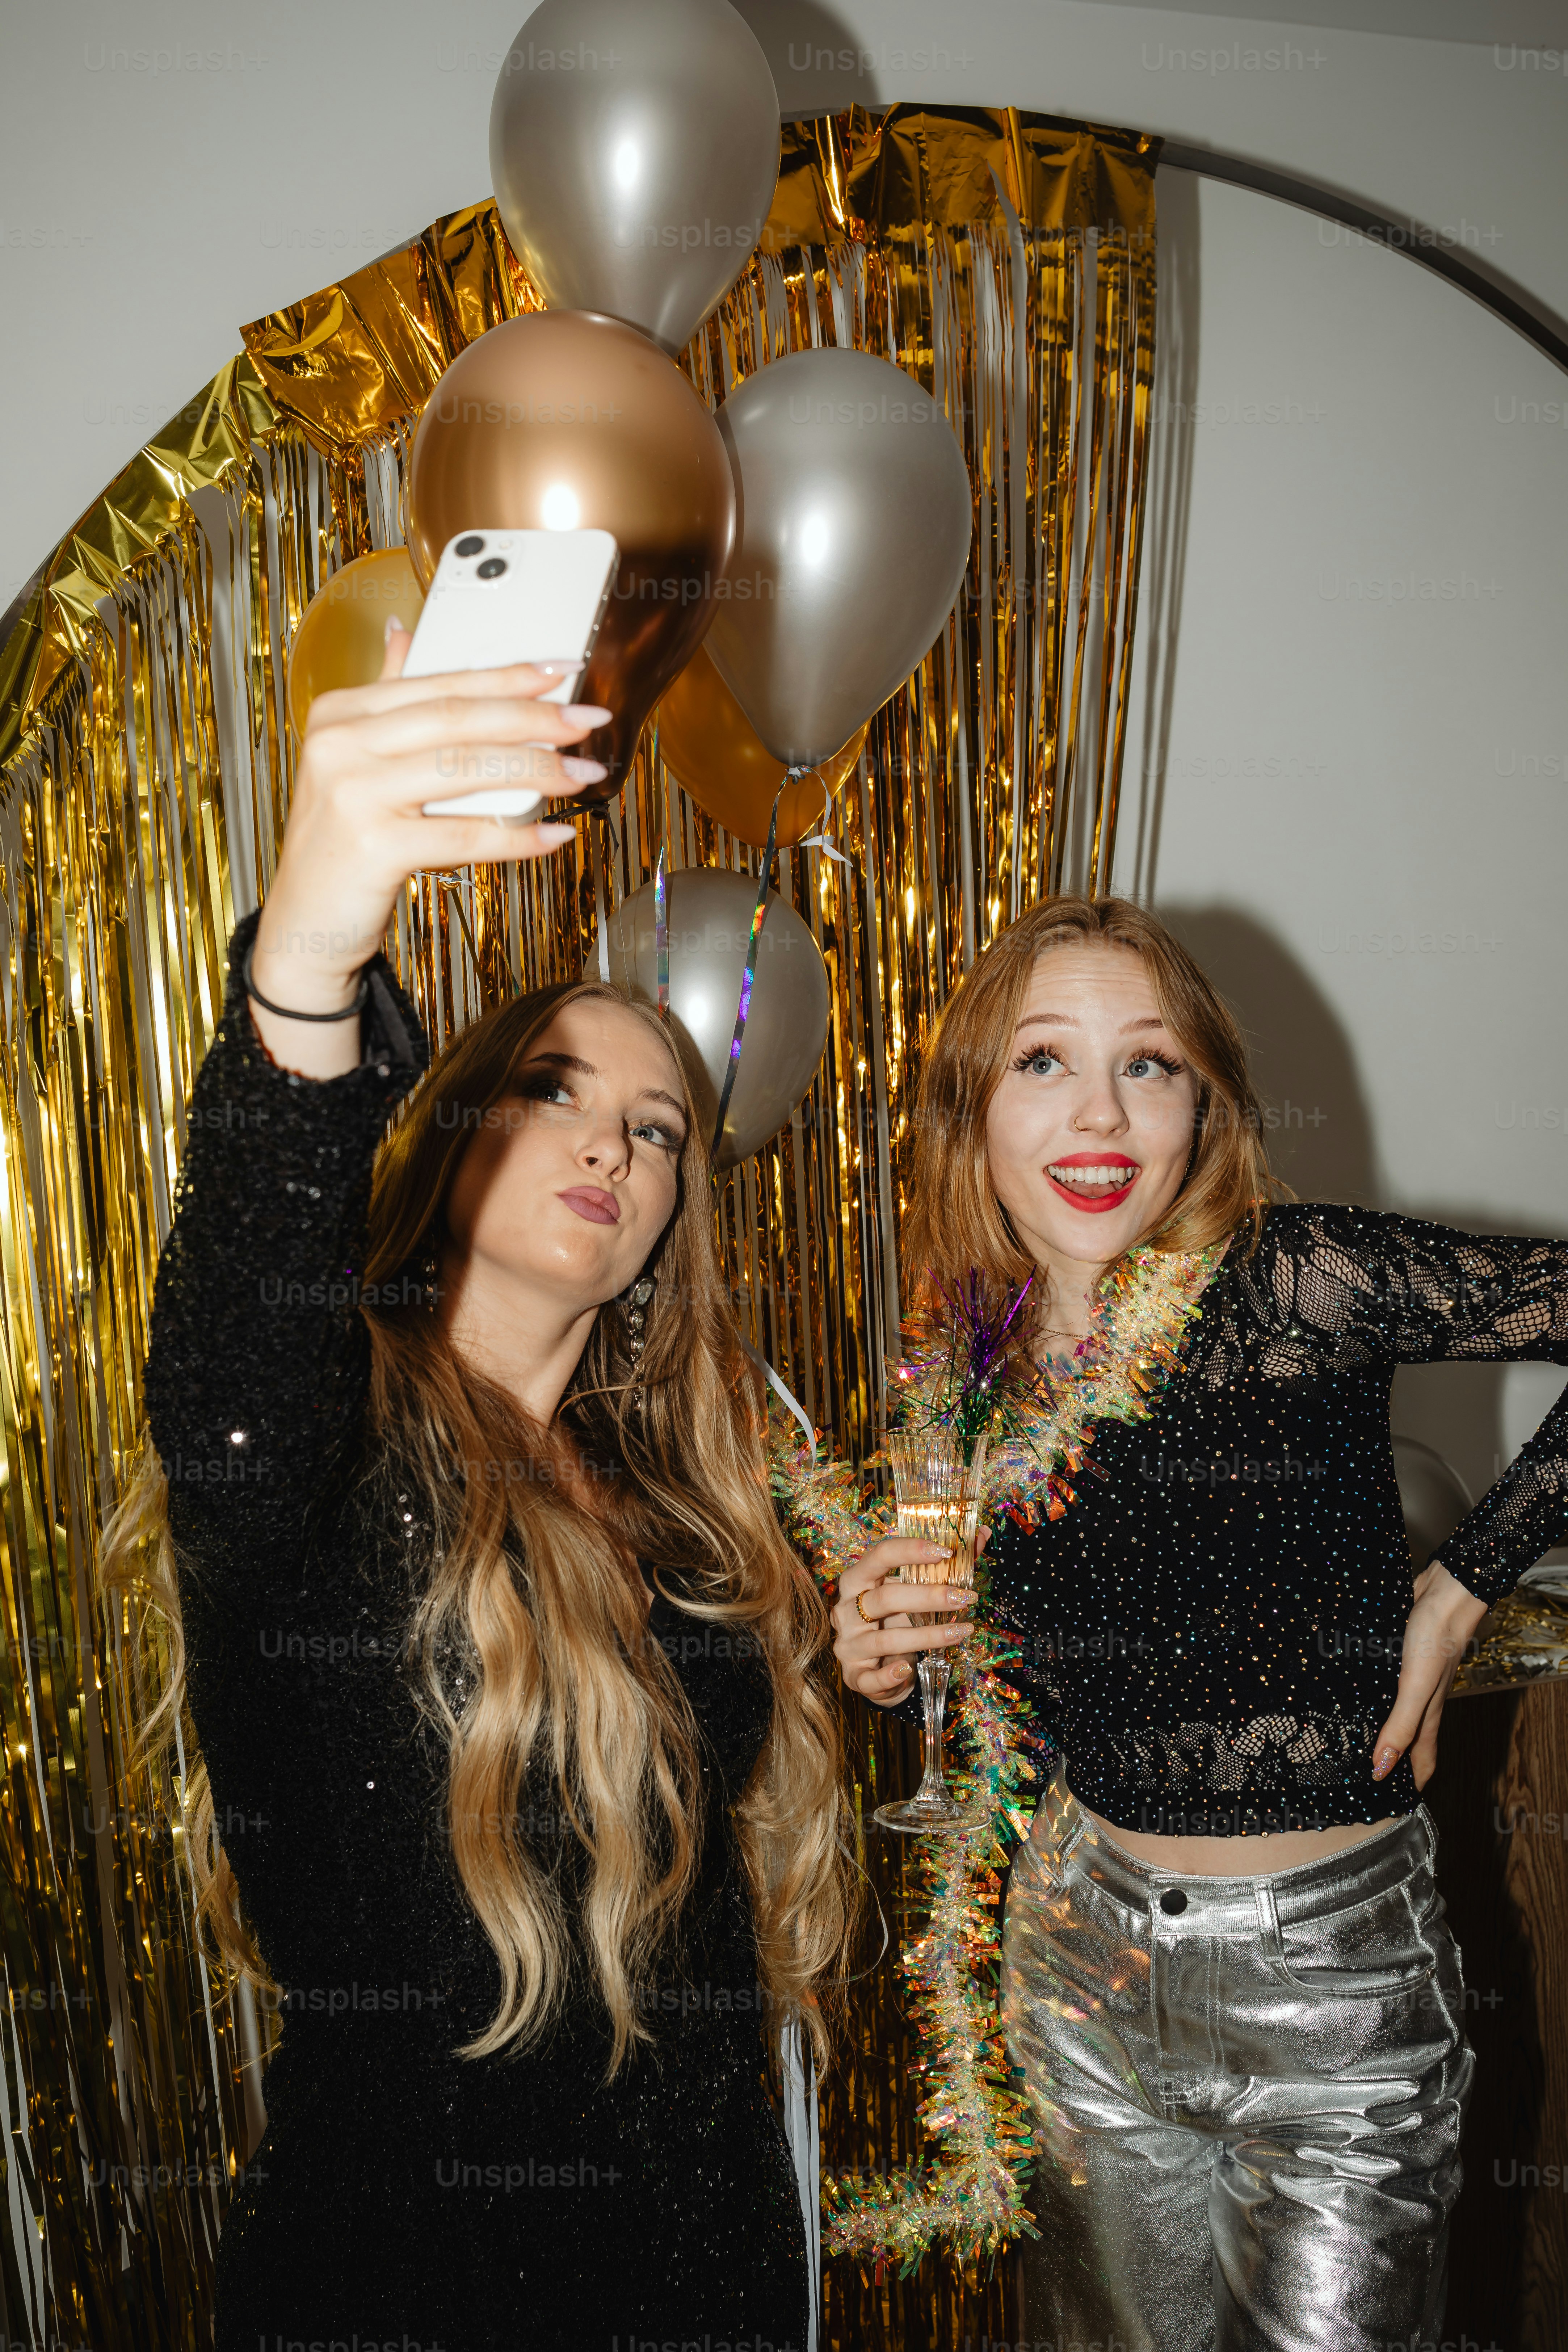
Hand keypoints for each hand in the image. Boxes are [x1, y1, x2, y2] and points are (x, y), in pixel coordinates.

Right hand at [249, 621, 601, 1074]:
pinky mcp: (373, 848)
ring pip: (465, 770)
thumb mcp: (351, 759)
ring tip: (583, 772)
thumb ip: (382, 697)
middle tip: (587, 721)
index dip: (507, 676)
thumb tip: (402, 632)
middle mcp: (340, 745)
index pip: (440, 684)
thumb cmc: (343, 842)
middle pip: (457, 719)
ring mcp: (353, 795)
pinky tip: (554, 834)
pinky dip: (515, 837)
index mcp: (341, 713)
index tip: (562, 672)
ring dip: (537, 771)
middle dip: (533, 717)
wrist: (306, 922)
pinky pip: (463, 835)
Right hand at [830, 1529, 987, 1707]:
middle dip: (929, 1597)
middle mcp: (846, 1610)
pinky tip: (910, 1668)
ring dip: (927, 1636)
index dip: (911, 1550)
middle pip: (885, 1598)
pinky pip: (871, 1678)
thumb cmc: (895, 1621)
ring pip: (885, 1639)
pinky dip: (891, 1674)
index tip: (946, 1552)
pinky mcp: (854, 1676)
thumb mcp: (913, 1592)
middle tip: (965, 1597)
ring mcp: (848, 1644)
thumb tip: (982, 1534)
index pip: (879, 1555)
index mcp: (857, 1580)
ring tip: (962, 1631)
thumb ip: (945, 1565)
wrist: (876, 1668)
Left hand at [1371, 1560, 1490, 1789]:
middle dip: (1391, 1761)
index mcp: (1428, 1714)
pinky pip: (1383, 1684)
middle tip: (1362, 1776)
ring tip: (1349, 1740)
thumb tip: (1381, 1769)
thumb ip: (1400, 1726)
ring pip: (1394, 1711)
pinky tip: (1351, 1692)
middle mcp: (1421, 1700)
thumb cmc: (1435, 1638)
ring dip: (1378, 1728)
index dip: (1410, 1785)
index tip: (1391, 1804)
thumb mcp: (1415, 1688)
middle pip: (1407, 1740)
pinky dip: (1371, 1696)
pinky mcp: (1396, 1656)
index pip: (1422, 1762)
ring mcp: (1410, 1678)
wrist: (1444, 1591)